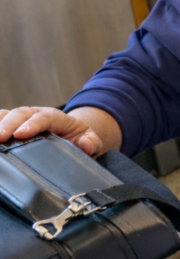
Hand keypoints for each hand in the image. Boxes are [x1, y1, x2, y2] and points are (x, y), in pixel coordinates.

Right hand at [0, 106, 114, 154]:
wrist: (74, 134)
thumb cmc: (80, 138)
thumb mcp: (91, 140)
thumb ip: (91, 143)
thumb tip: (87, 144)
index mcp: (58, 118)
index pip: (45, 117)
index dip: (33, 124)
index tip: (21, 134)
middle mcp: (38, 114)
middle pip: (22, 113)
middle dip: (9, 124)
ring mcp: (24, 118)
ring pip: (8, 115)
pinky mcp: (14, 124)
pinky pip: (1, 120)